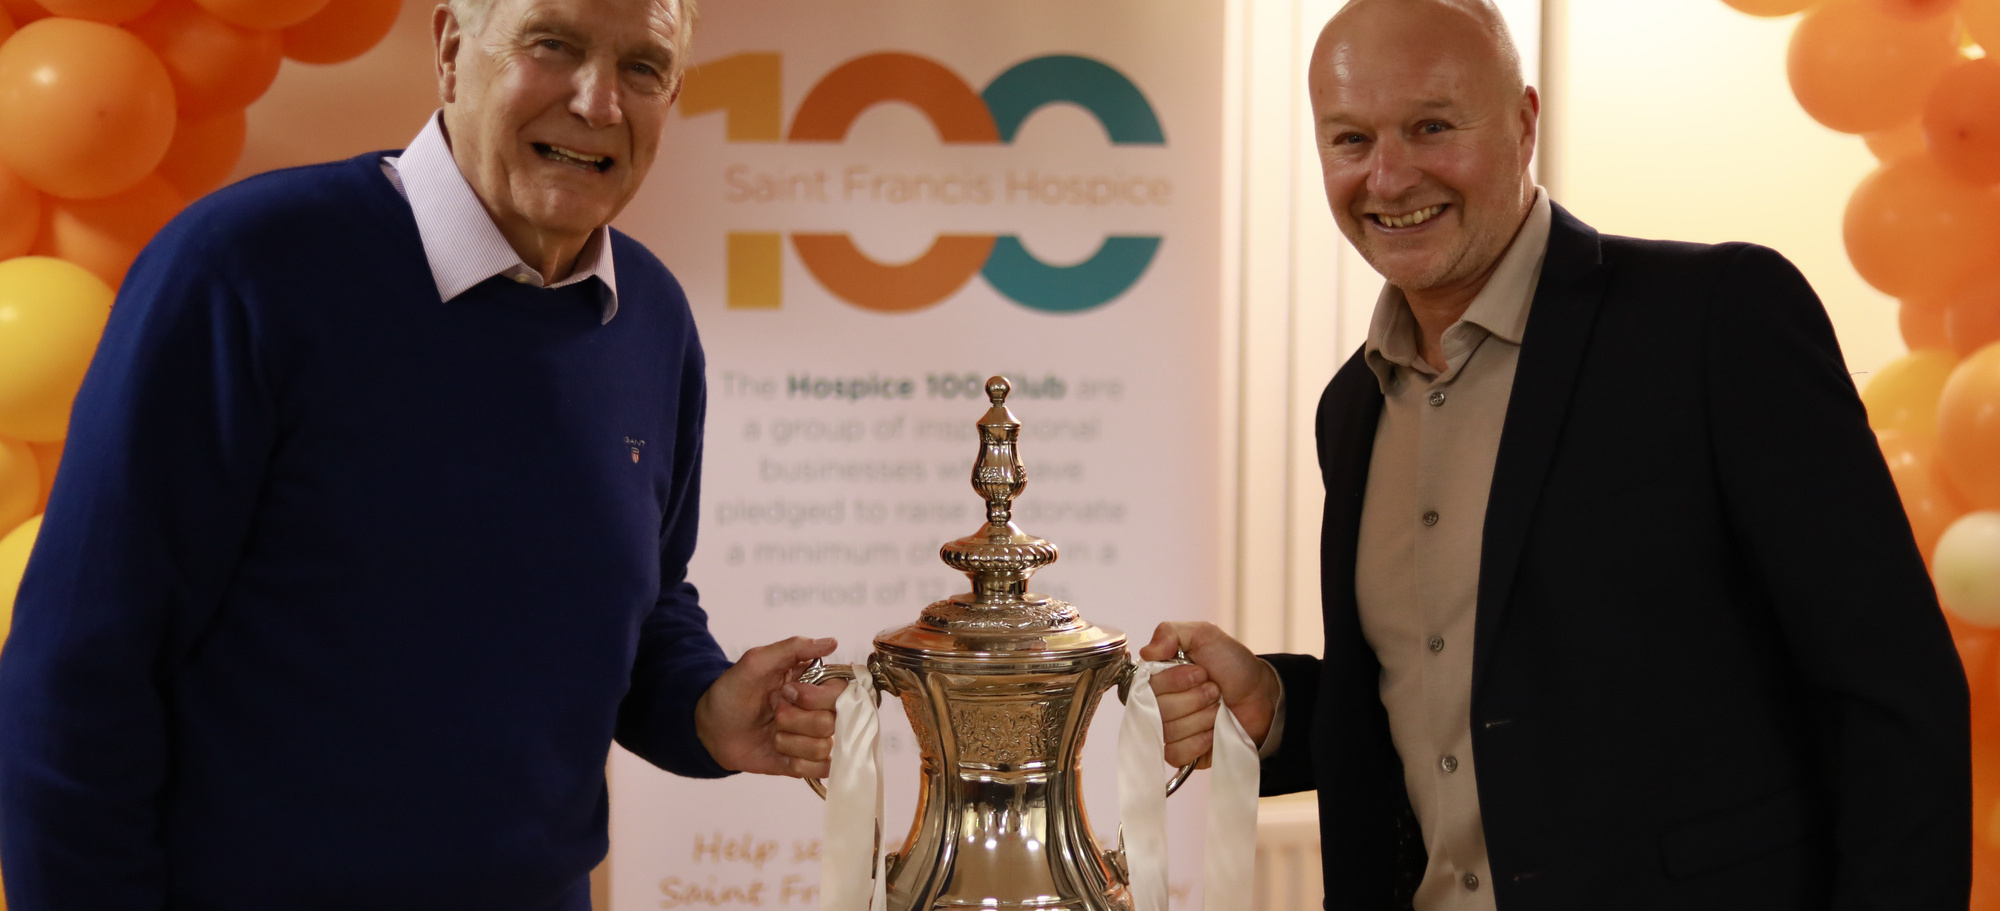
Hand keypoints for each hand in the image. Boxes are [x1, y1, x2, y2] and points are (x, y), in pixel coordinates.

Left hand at [694, 636, 848, 777]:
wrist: (710, 729)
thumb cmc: (732, 692)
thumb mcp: (756, 662)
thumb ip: (793, 648)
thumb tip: (832, 642)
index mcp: (813, 684)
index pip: (841, 692)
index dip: (816, 697)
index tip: (788, 692)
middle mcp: (818, 711)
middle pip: (832, 722)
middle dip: (795, 720)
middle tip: (774, 713)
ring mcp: (812, 739)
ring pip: (823, 747)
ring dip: (791, 742)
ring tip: (773, 734)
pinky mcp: (804, 763)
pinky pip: (820, 770)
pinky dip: (797, 763)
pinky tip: (780, 753)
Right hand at [1138, 622, 1281, 767]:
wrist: (1261, 695)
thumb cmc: (1232, 665)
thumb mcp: (1204, 635)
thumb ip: (1169, 632)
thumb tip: (1145, 652)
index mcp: (1157, 677)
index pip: (1145, 687)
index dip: (1175, 682)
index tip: (1201, 673)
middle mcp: (1157, 704)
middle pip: (1157, 711)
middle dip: (1194, 699)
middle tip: (1214, 690)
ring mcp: (1168, 731)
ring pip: (1168, 732)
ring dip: (1201, 719)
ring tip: (1217, 709)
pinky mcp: (1182, 752)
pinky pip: (1175, 753)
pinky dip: (1198, 742)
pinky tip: (1213, 732)